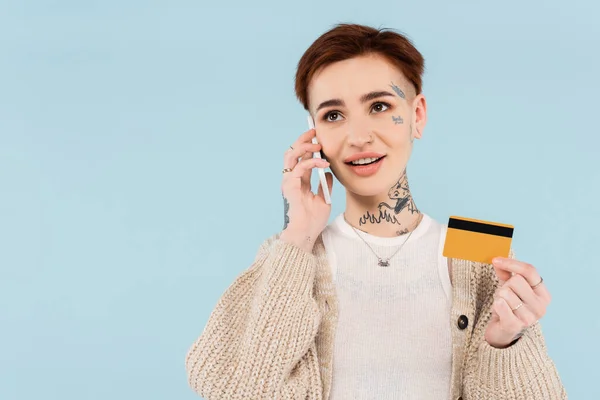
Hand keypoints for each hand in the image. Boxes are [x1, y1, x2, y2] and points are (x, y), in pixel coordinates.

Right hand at [280, 128, 332, 251]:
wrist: (306, 234)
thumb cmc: (313, 221)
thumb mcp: (324, 199)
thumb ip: (325, 185)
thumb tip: (328, 173)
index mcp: (299, 182)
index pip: (301, 158)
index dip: (308, 146)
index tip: (318, 137)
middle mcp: (291, 180)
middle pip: (292, 153)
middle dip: (302, 140)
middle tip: (314, 132)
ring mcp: (289, 182)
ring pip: (291, 155)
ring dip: (304, 146)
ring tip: (317, 144)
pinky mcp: (289, 186)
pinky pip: (299, 167)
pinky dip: (311, 162)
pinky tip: (323, 163)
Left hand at [485, 257, 550, 347]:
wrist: (503, 331)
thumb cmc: (509, 306)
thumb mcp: (509, 286)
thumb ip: (506, 272)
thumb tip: (498, 259)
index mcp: (543, 294)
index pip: (530, 271)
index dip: (512, 263)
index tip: (496, 260)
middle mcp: (541, 306)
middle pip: (517, 280)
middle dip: (505, 285)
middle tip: (505, 296)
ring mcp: (530, 318)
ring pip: (506, 292)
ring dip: (499, 297)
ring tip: (503, 306)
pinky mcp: (516, 326)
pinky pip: (501, 305)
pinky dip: (496, 304)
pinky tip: (499, 310)